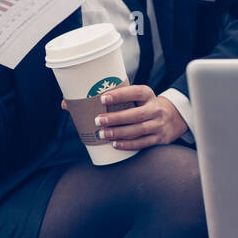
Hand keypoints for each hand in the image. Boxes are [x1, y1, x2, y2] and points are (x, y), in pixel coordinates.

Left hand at [63, 84, 186, 149]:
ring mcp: (158, 125)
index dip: (120, 94)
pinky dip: (128, 144)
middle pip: (136, 115)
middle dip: (116, 118)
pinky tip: (115, 144)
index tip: (103, 97)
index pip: (135, 92)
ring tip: (102, 134)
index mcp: (147, 94)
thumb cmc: (141, 106)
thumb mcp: (132, 98)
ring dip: (119, 133)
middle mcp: (155, 108)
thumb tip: (66, 104)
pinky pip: (142, 143)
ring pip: (138, 130)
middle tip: (98, 121)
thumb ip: (106, 100)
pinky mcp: (158, 138)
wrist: (171, 118)